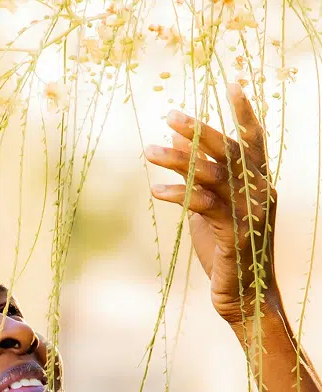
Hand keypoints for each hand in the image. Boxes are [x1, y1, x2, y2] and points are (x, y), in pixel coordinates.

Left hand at [144, 82, 279, 324]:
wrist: (244, 295)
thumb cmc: (225, 252)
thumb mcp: (209, 210)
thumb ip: (197, 179)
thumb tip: (175, 145)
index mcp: (257, 182)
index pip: (253, 139)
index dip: (245, 110)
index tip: (231, 81)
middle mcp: (258, 190)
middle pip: (229, 150)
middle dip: (198, 130)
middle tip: (168, 115)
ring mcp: (249, 211)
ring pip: (213, 174)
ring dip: (179, 161)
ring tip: (148, 152)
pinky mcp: (235, 232)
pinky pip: (205, 205)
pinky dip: (179, 194)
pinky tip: (156, 190)